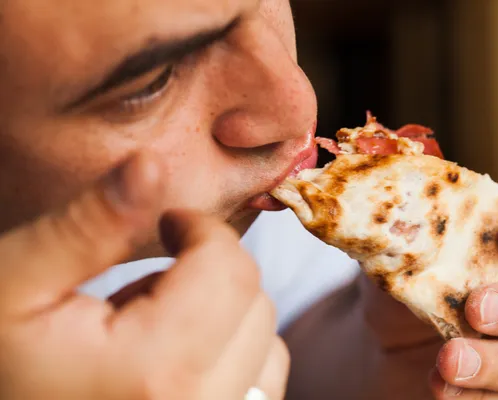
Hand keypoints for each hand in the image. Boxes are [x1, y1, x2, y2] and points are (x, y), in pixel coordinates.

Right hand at [0, 153, 288, 399]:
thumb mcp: (16, 285)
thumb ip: (90, 225)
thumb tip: (151, 164)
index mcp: (155, 370)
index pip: (231, 269)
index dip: (202, 229)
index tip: (169, 223)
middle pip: (257, 304)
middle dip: (212, 273)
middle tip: (150, 281)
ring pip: (269, 346)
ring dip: (226, 317)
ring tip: (158, 325)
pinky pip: (261, 384)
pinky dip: (235, 356)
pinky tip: (177, 357)